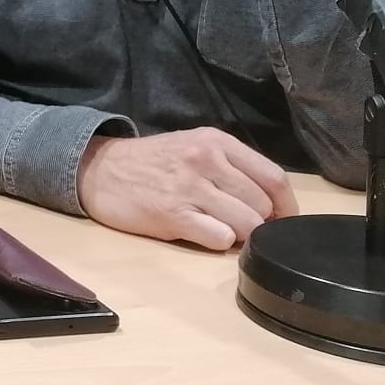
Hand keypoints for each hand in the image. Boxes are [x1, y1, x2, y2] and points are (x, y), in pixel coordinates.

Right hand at [77, 129, 298, 249]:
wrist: (98, 170)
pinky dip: (218, 242)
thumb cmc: (152, 163)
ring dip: (240, 234)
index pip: (273, 177)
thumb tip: (271, 207)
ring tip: (220, 228)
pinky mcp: (172, 214)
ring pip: (247, 224)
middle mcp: (206, 160)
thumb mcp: (193, 147)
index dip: (286, 206)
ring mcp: (189, 187)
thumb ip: (232, 168)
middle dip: (259, 222)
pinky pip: (220, 239)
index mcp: (216, 142)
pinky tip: (200, 232)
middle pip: (262, 205)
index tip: (281, 219)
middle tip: (240, 224)